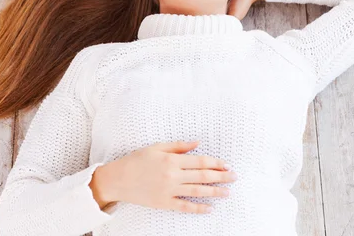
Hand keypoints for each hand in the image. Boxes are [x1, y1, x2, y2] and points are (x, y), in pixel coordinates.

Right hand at [99, 140, 237, 213]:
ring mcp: (169, 190)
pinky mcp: (164, 203)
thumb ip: (179, 146)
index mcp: (172, 159)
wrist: (119, 179)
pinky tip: (209, 209)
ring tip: (227, 193)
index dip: (216, 163)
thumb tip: (198, 143)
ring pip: (197, 192)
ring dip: (214, 192)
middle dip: (221, 177)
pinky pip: (185, 207)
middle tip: (234, 177)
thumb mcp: (157, 147)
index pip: (200, 161)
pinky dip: (198, 208)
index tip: (227, 165)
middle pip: (202, 176)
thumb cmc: (137, 160)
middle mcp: (173, 175)